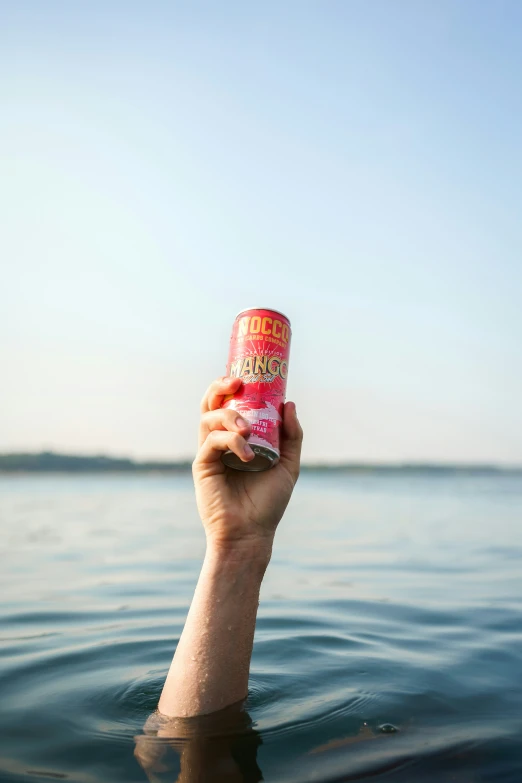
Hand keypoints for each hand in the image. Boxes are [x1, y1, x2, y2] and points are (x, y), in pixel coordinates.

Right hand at [193, 376, 302, 557]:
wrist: (251, 533)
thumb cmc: (268, 503)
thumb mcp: (288, 465)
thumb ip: (291, 436)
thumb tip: (289, 403)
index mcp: (237, 439)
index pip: (229, 404)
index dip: (232, 386)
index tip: (247, 375)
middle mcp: (220, 442)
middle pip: (211, 404)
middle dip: (220, 387)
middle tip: (237, 383)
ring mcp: (209, 453)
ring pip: (209, 418)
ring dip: (229, 416)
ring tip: (248, 429)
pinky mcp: (202, 465)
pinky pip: (211, 441)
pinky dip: (230, 441)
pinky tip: (247, 454)